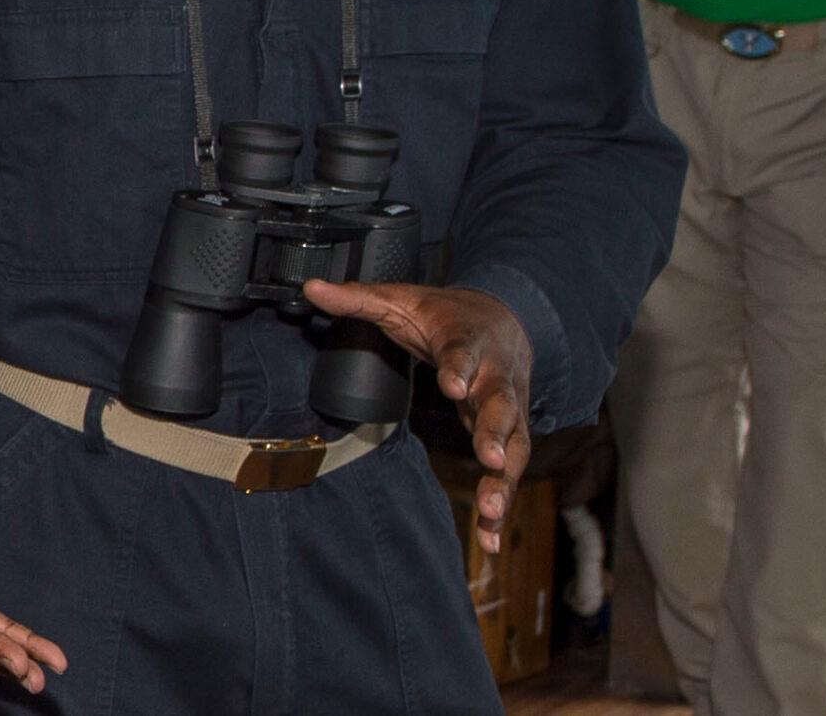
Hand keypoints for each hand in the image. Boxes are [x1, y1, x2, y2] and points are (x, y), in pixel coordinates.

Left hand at [302, 281, 532, 551]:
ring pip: (514, 444)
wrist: (506, 320)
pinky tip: (492, 537)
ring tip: (492, 512)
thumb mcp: (401, 300)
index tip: (453, 385)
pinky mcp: (509, 435)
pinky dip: (503, 502)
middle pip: (501, 404)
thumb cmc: (445, 316)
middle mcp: (496, 376)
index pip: (465, 353)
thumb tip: (311, 288)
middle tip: (487, 457)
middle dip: (496, 431)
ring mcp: (508, 408)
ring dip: (504, 479)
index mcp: (468, 341)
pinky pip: (510, 470)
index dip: (460, 368)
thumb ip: (358, 298)